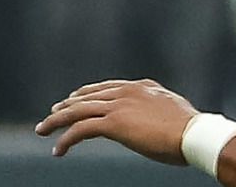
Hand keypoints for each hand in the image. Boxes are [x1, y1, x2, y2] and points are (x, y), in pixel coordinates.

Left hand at [37, 79, 198, 162]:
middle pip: (87, 96)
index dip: (87, 93)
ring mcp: (119, 105)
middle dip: (67, 106)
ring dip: (57, 121)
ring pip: (77, 110)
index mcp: (141, 86)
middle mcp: (127, 91)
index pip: (107, 87)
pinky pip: (81, 130)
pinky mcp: (113, 123)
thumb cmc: (189, 130)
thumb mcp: (172, 112)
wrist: (193, 134)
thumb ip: (158, 110)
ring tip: (43, 131)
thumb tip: (157, 118)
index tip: (75, 99)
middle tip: (52, 114)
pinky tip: (58, 150)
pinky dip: (66, 139)